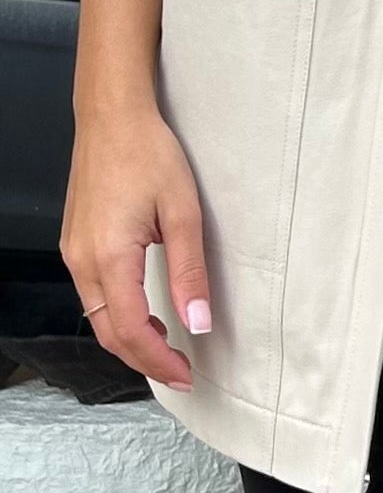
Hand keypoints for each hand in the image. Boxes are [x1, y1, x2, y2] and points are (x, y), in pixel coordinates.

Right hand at [61, 100, 209, 391]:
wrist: (112, 117)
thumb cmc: (148, 154)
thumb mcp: (183, 214)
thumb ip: (189, 273)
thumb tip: (197, 322)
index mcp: (109, 257)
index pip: (132, 331)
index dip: (159, 361)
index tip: (186, 375)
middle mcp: (82, 260)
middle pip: (108, 333)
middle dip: (144, 360)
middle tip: (180, 372)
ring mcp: (75, 252)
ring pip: (99, 317)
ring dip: (131, 341)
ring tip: (167, 350)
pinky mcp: (77, 244)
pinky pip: (94, 296)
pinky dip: (119, 317)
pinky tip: (146, 318)